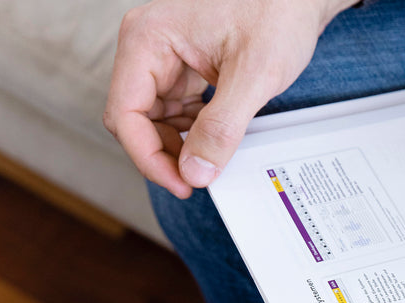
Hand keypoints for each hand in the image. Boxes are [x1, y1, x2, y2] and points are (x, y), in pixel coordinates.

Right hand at [104, 0, 356, 197]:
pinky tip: (217, 140)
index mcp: (149, 39)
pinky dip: (193, 134)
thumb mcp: (254, 74)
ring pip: (154, 122)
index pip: (125, 114)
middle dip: (163, 156)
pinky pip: (176, 113)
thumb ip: (222, 128)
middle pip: (135, 122)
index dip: (149, 158)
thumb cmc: (278, 10)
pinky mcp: (183, 69)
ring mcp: (164, 58)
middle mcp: (148, 46)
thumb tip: (195, 172)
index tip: (182, 184)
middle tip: (200, 180)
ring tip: (214, 159)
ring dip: (179, 148)